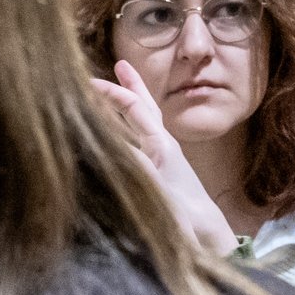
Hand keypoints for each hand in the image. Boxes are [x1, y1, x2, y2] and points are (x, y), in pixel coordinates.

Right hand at [90, 60, 238, 255]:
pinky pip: (141, 140)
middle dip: (131, 85)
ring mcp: (163, 156)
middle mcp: (163, 144)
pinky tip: (120, 130)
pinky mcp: (162, 169)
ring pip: (144, 121)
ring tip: (122, 87)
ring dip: (131, 103)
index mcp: (161, 144)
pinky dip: (128, 128)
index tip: (87, 82)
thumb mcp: (157, 189)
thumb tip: (111, 144)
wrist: (207, 230)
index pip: (134, 108)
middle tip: (121, 64)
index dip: (111, 93)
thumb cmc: (184, 214)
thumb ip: (137, 167)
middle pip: (144, 106)